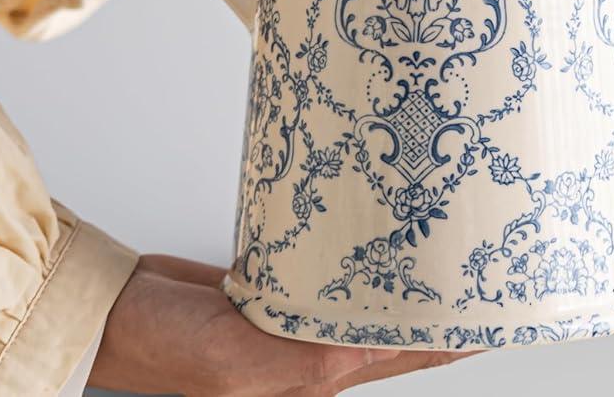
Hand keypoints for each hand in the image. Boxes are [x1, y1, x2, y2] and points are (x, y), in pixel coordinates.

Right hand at [92, 256, 468, 396]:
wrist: (114, 312)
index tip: (499, 307)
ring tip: (448, 240)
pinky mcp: (278, 292)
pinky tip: (380, 232)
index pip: (403, 356)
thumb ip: (298, 361)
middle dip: (442, 302)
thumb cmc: (162, 349)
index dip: (453, 336)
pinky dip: (360, 256)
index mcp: (312, 382)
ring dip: (405, 276)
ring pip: (369, 298)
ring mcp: (296, 324)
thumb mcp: (232, 362)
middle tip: (487, 260)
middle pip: (397, 329)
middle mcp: (312, 357)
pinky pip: (331, 274)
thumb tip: (358, 352)